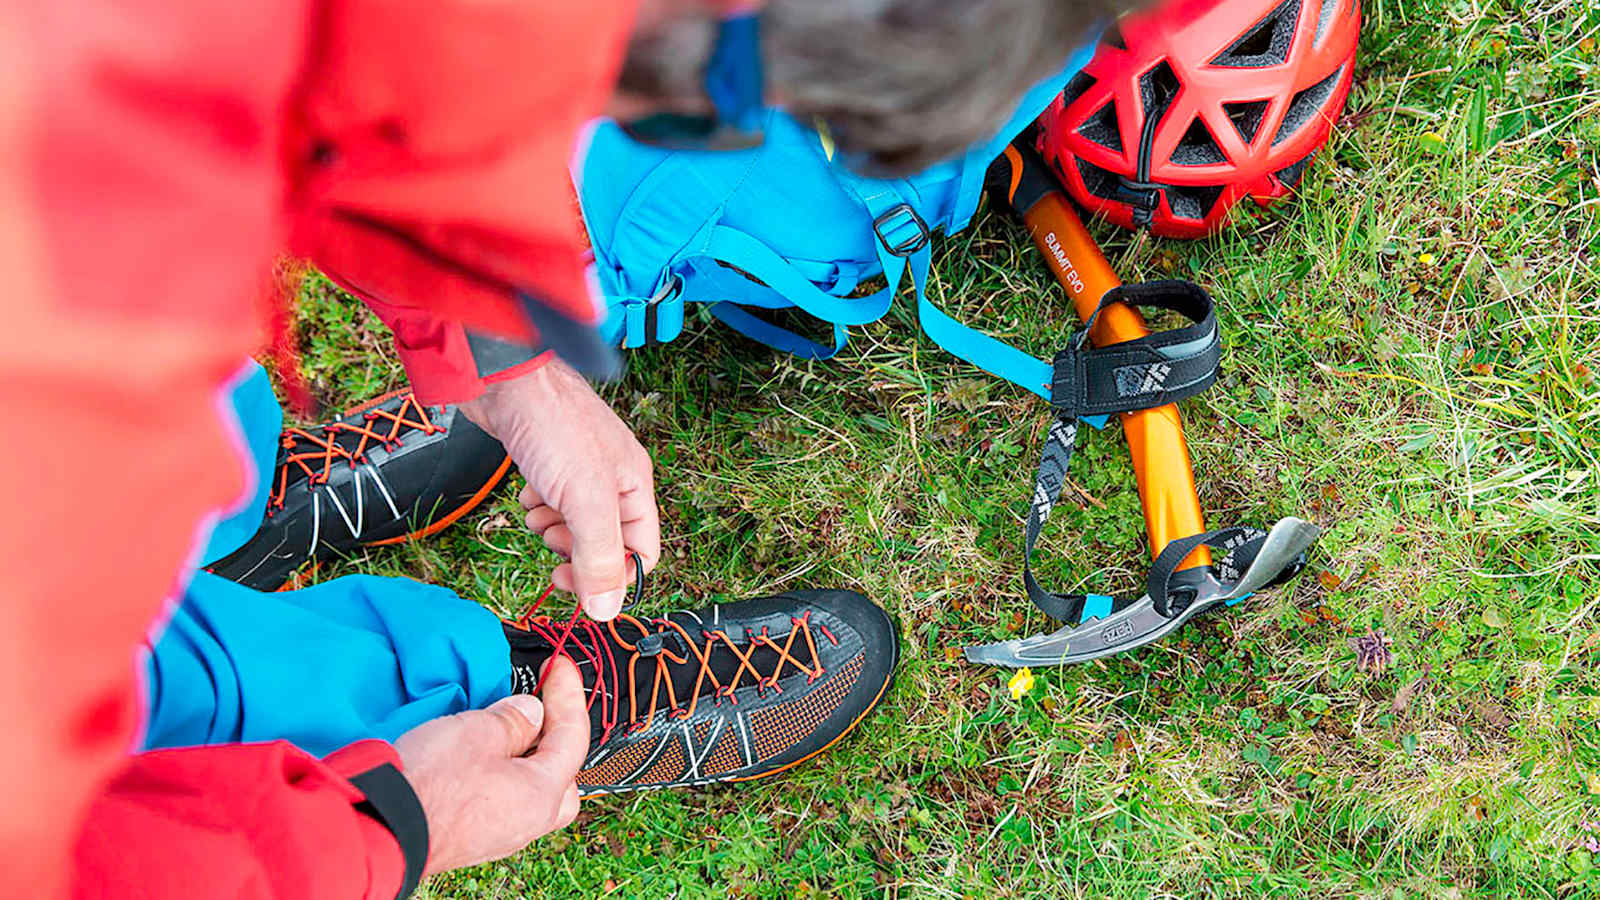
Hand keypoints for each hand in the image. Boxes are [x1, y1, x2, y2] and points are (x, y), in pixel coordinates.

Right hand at [395, 657, 588, 875]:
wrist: (378, 829)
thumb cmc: (429, 785)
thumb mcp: (479, 732)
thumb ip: (515, 719)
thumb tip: (531, 712)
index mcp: (541, 796)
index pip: (572, 737)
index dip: (568, 694)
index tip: (560, 667)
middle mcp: (526, 822)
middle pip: (560, 775)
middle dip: (555, 739)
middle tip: (539, 707)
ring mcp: (498, 834)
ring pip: (527, 788)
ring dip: (520, 755)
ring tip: (500, 726)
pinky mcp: (469, 836)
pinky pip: (498, 800)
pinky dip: (496, 773)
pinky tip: (475, 755)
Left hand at [460, 358, 659, 619]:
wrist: (505, 380)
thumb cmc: (553, 425)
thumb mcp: (585, 499)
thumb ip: (599, 556)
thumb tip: (607, 611)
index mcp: (635, 487)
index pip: (641, 553)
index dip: (612, 578)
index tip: (577, 587)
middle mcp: (611, 481)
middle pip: (605, 543)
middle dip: (576, 551)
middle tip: (552, 542)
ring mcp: (578, 473)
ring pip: (574, 526)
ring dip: (553, 530)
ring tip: (538, 511)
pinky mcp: (548, 466)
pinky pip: (549, 505)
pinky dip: (536, 506)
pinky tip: (526, 492)